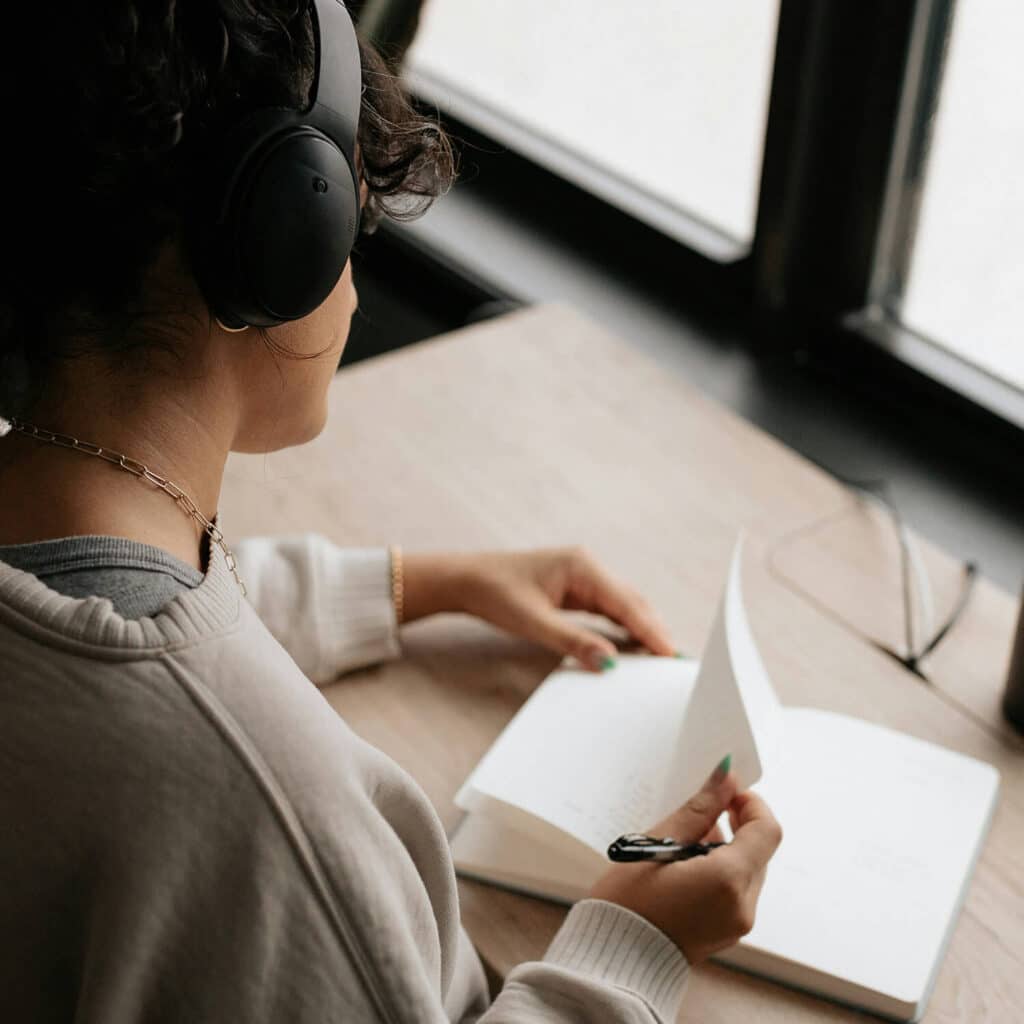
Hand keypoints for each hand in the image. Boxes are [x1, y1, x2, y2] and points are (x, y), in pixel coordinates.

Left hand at [402, 547, 675, 670]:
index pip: (627, 603)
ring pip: (623, 607)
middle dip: (655, 632)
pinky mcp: (576, 590)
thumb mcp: (533, 622)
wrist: (467, 580)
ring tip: (663, 660)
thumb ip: (573, 642)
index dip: (653, 631)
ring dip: (642, 631)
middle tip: (677, 663)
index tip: (673, 655)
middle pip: (633, 603)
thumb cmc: (495, 593)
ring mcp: (584, 578)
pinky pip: (609, 610)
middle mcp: (588, 568)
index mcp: (582, 567)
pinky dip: (624, 629)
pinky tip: (634, 648)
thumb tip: (609, 662)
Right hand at [589, 762, 782, 963]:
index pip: (766, 830)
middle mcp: (742, 905)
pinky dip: (720, 872)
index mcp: (728, 880)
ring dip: (725, 849)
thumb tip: (726, 777)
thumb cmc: (628, 900)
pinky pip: (736, 891)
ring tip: (682, 843)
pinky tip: (685, 867)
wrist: (613, 958)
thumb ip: (699, 809)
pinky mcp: (726, 933)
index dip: (751, 804)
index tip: (725, 793)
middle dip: (735, 825)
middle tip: (702, 812)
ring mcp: (737, 923)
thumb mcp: (658, 843)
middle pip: (758, 850)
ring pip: (747, 870)